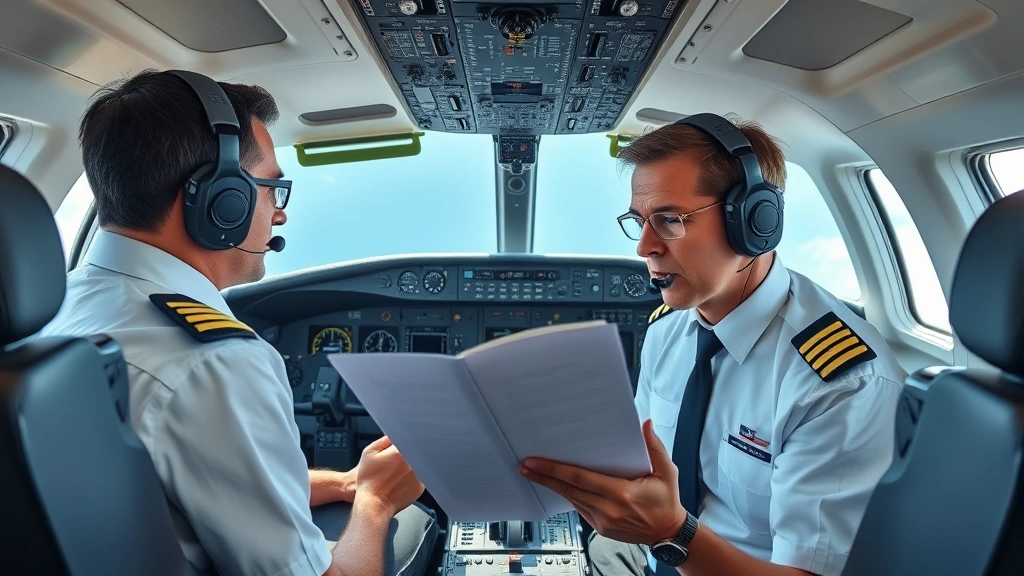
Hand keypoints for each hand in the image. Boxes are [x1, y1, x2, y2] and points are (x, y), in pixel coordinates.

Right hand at [353, 436, 423, 516]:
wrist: (373, 504)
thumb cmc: (369, 480)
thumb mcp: (370, 453)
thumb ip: (385, 439)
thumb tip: (396, 433)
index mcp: (402, 451)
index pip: (408, 438)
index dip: (401, 442)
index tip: (395, 447)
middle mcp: (414, 462)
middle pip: (415, 450)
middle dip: (407, 452)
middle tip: (394, 461)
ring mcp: (420, 475)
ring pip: (418, 463)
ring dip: (411, 464)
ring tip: (396, 472)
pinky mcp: (421, 487)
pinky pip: (419, 476)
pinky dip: (412, 477)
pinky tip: (399, 481)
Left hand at [519, 419, 686, 544]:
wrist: (667, 533)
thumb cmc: (666, 501)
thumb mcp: (666, 472)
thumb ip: (655, 447)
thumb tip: (645, 424)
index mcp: (621, 494)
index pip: (580, 478)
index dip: (554, 470)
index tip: (535, 462)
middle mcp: (608, 509)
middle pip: (568, 490)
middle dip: (544, 477)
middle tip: (525, 466)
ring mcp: (602, 521)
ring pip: (571, 500)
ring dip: (552, 486)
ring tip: (533, 473)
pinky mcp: (600, 528)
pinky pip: (579, 508)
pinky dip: (567, 496)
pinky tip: (556, 485)